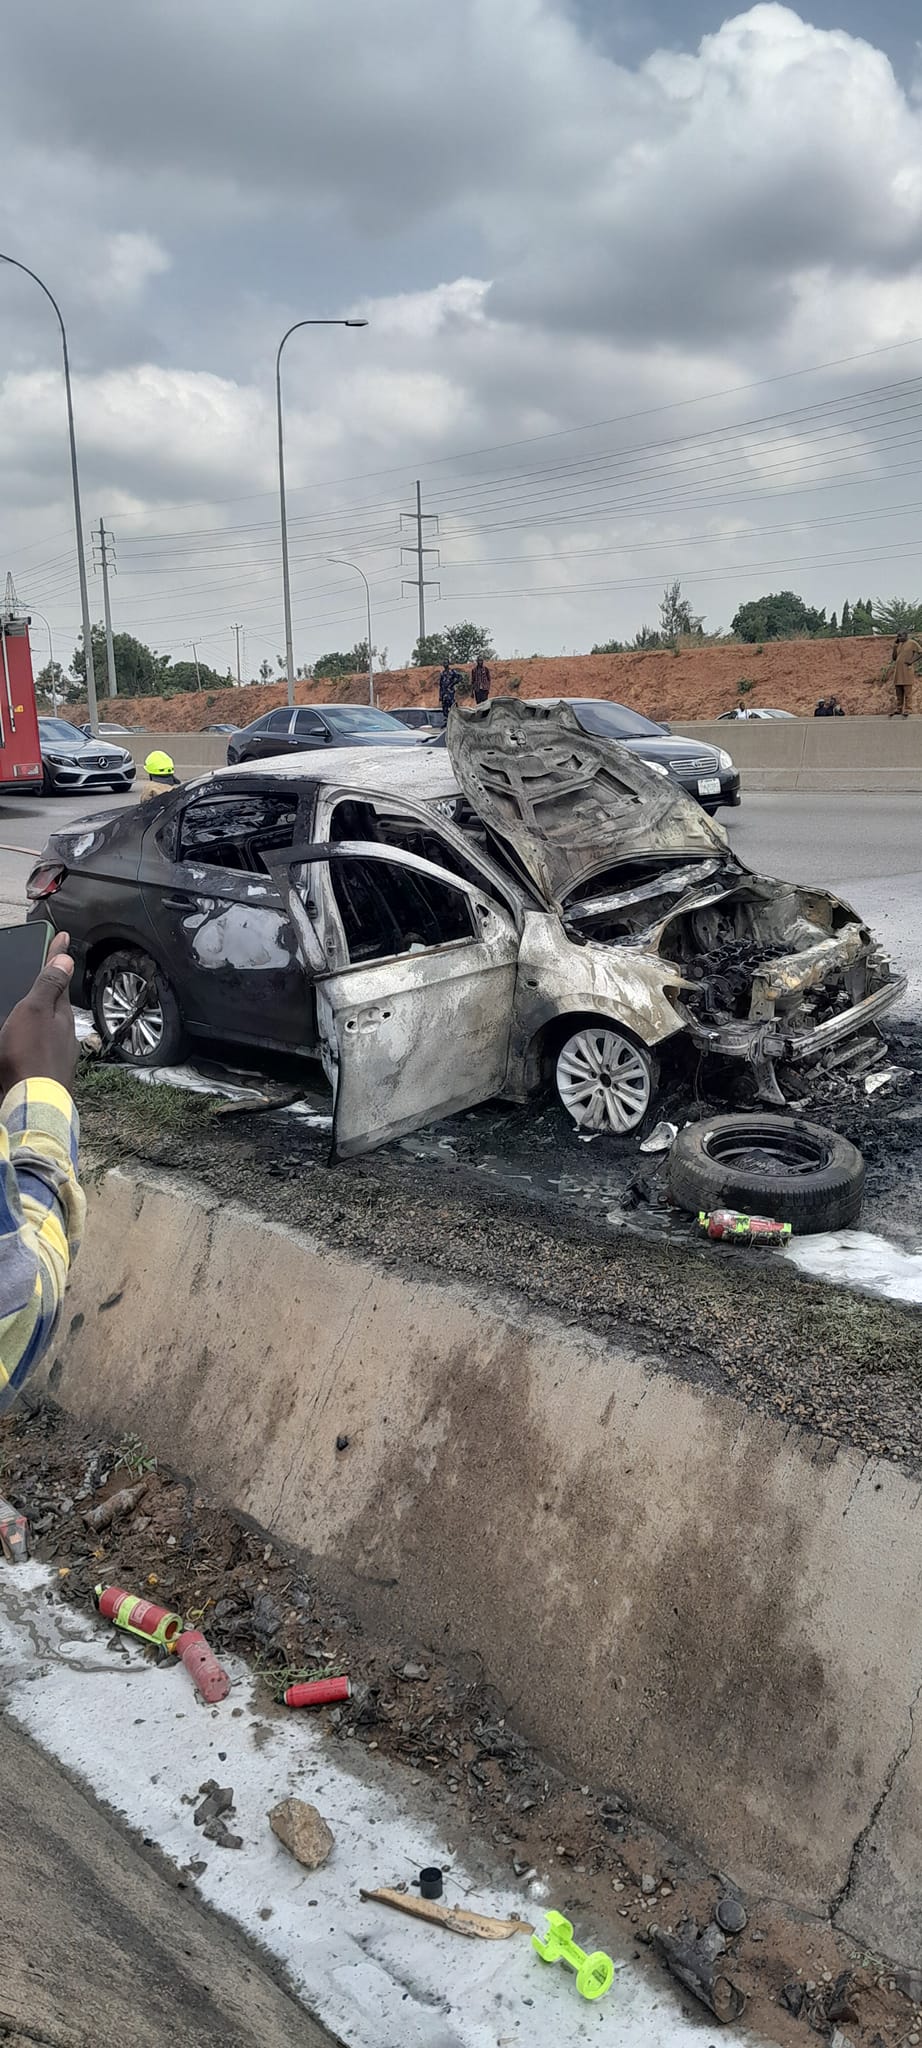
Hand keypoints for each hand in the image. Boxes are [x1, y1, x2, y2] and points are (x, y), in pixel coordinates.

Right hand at [0, 931, 77, 1097]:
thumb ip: (48, 986)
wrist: (32, 1103)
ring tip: (34, 1000)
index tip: (62, 935)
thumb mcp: (36, 1012)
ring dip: (41, 1011)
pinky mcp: (44, 1069)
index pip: (58, 977)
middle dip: (49, 984)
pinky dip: (32, 1036)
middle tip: (48, 963)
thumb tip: (66, 958)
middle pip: (54, 1001)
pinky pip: (38, 1045)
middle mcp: (62, 1031)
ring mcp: (55, 1051)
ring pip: (48, 1025)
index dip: (56, 956)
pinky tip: (25, 1040)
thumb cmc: (32, 1056)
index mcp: (60, 1013)